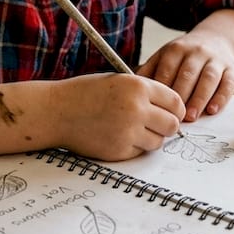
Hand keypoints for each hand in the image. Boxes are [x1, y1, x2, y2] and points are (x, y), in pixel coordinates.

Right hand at [55, 73, 183, 160]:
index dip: (176, 109)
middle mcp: (136, 109)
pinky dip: (133, 146)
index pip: (176, 102)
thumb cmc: (86, 93)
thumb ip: (145, 93)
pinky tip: (117, 136)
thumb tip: (174, 110)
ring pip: (158, 142)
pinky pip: (139, 152)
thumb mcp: (119, 81)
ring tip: (132, 129)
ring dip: (150, 137)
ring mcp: (128, 132)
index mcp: (138, 87)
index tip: (172, 113)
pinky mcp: (119, 150)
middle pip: (172, 125)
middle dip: (167, 126)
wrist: (57, 111)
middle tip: (156, 124)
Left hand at [137, 30, 233, 121]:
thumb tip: (129, 89)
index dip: (161, 90)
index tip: (155, 108)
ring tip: (191, 117)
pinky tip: (212, 110)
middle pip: (187, 74)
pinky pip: (227, 83)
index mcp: (175, 50)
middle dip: (180, 96)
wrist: (217, 39)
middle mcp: (196, 52)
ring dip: (199, 98)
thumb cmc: (184, 56)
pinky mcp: (232, 68)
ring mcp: (215, 59)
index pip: (166, 70)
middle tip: (173, 118)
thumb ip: (150, 71)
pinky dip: (221, 98)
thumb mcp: (165, 56)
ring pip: (208, 78)